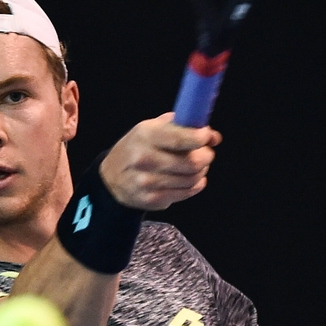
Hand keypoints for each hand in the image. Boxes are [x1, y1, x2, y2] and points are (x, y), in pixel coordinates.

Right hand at [99, 112, 221, 210]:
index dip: (201, 138)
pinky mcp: (152, 199)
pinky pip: (186, 193)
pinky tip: (192, 179)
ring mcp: (147, 181)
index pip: (181, 139)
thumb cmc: (138, 148)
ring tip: (196, 166)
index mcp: (145, 135)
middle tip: (206, 153)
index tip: (207, 136)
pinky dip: (195, 185)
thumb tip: (214, 136)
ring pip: (192, 179)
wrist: (111, 178)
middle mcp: (145, 158)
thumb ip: (184, 127)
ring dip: (201, 171)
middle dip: (206, 156)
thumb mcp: (153, 128)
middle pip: (192, 162)